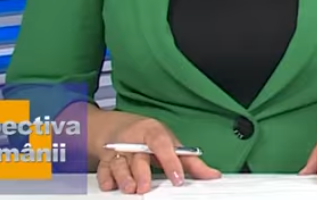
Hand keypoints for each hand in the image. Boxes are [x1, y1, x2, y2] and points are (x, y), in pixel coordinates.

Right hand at [97, 114, 221, 193]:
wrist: (119, 128)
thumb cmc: (150, 138)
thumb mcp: (171, 144)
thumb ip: (191, 162)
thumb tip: (213, 175)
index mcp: (153, 133)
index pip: (163, 145)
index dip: (170, 161)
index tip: (178, 178)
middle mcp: (134, 141)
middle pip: (137, 157)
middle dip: (141, 173)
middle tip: (145, 187)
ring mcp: (118, 150)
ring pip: (118, 164)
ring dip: (123, 177)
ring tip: (130, 188)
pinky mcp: (105, 160)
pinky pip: (103, 169)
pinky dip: (106, 178)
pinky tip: (110, 185)